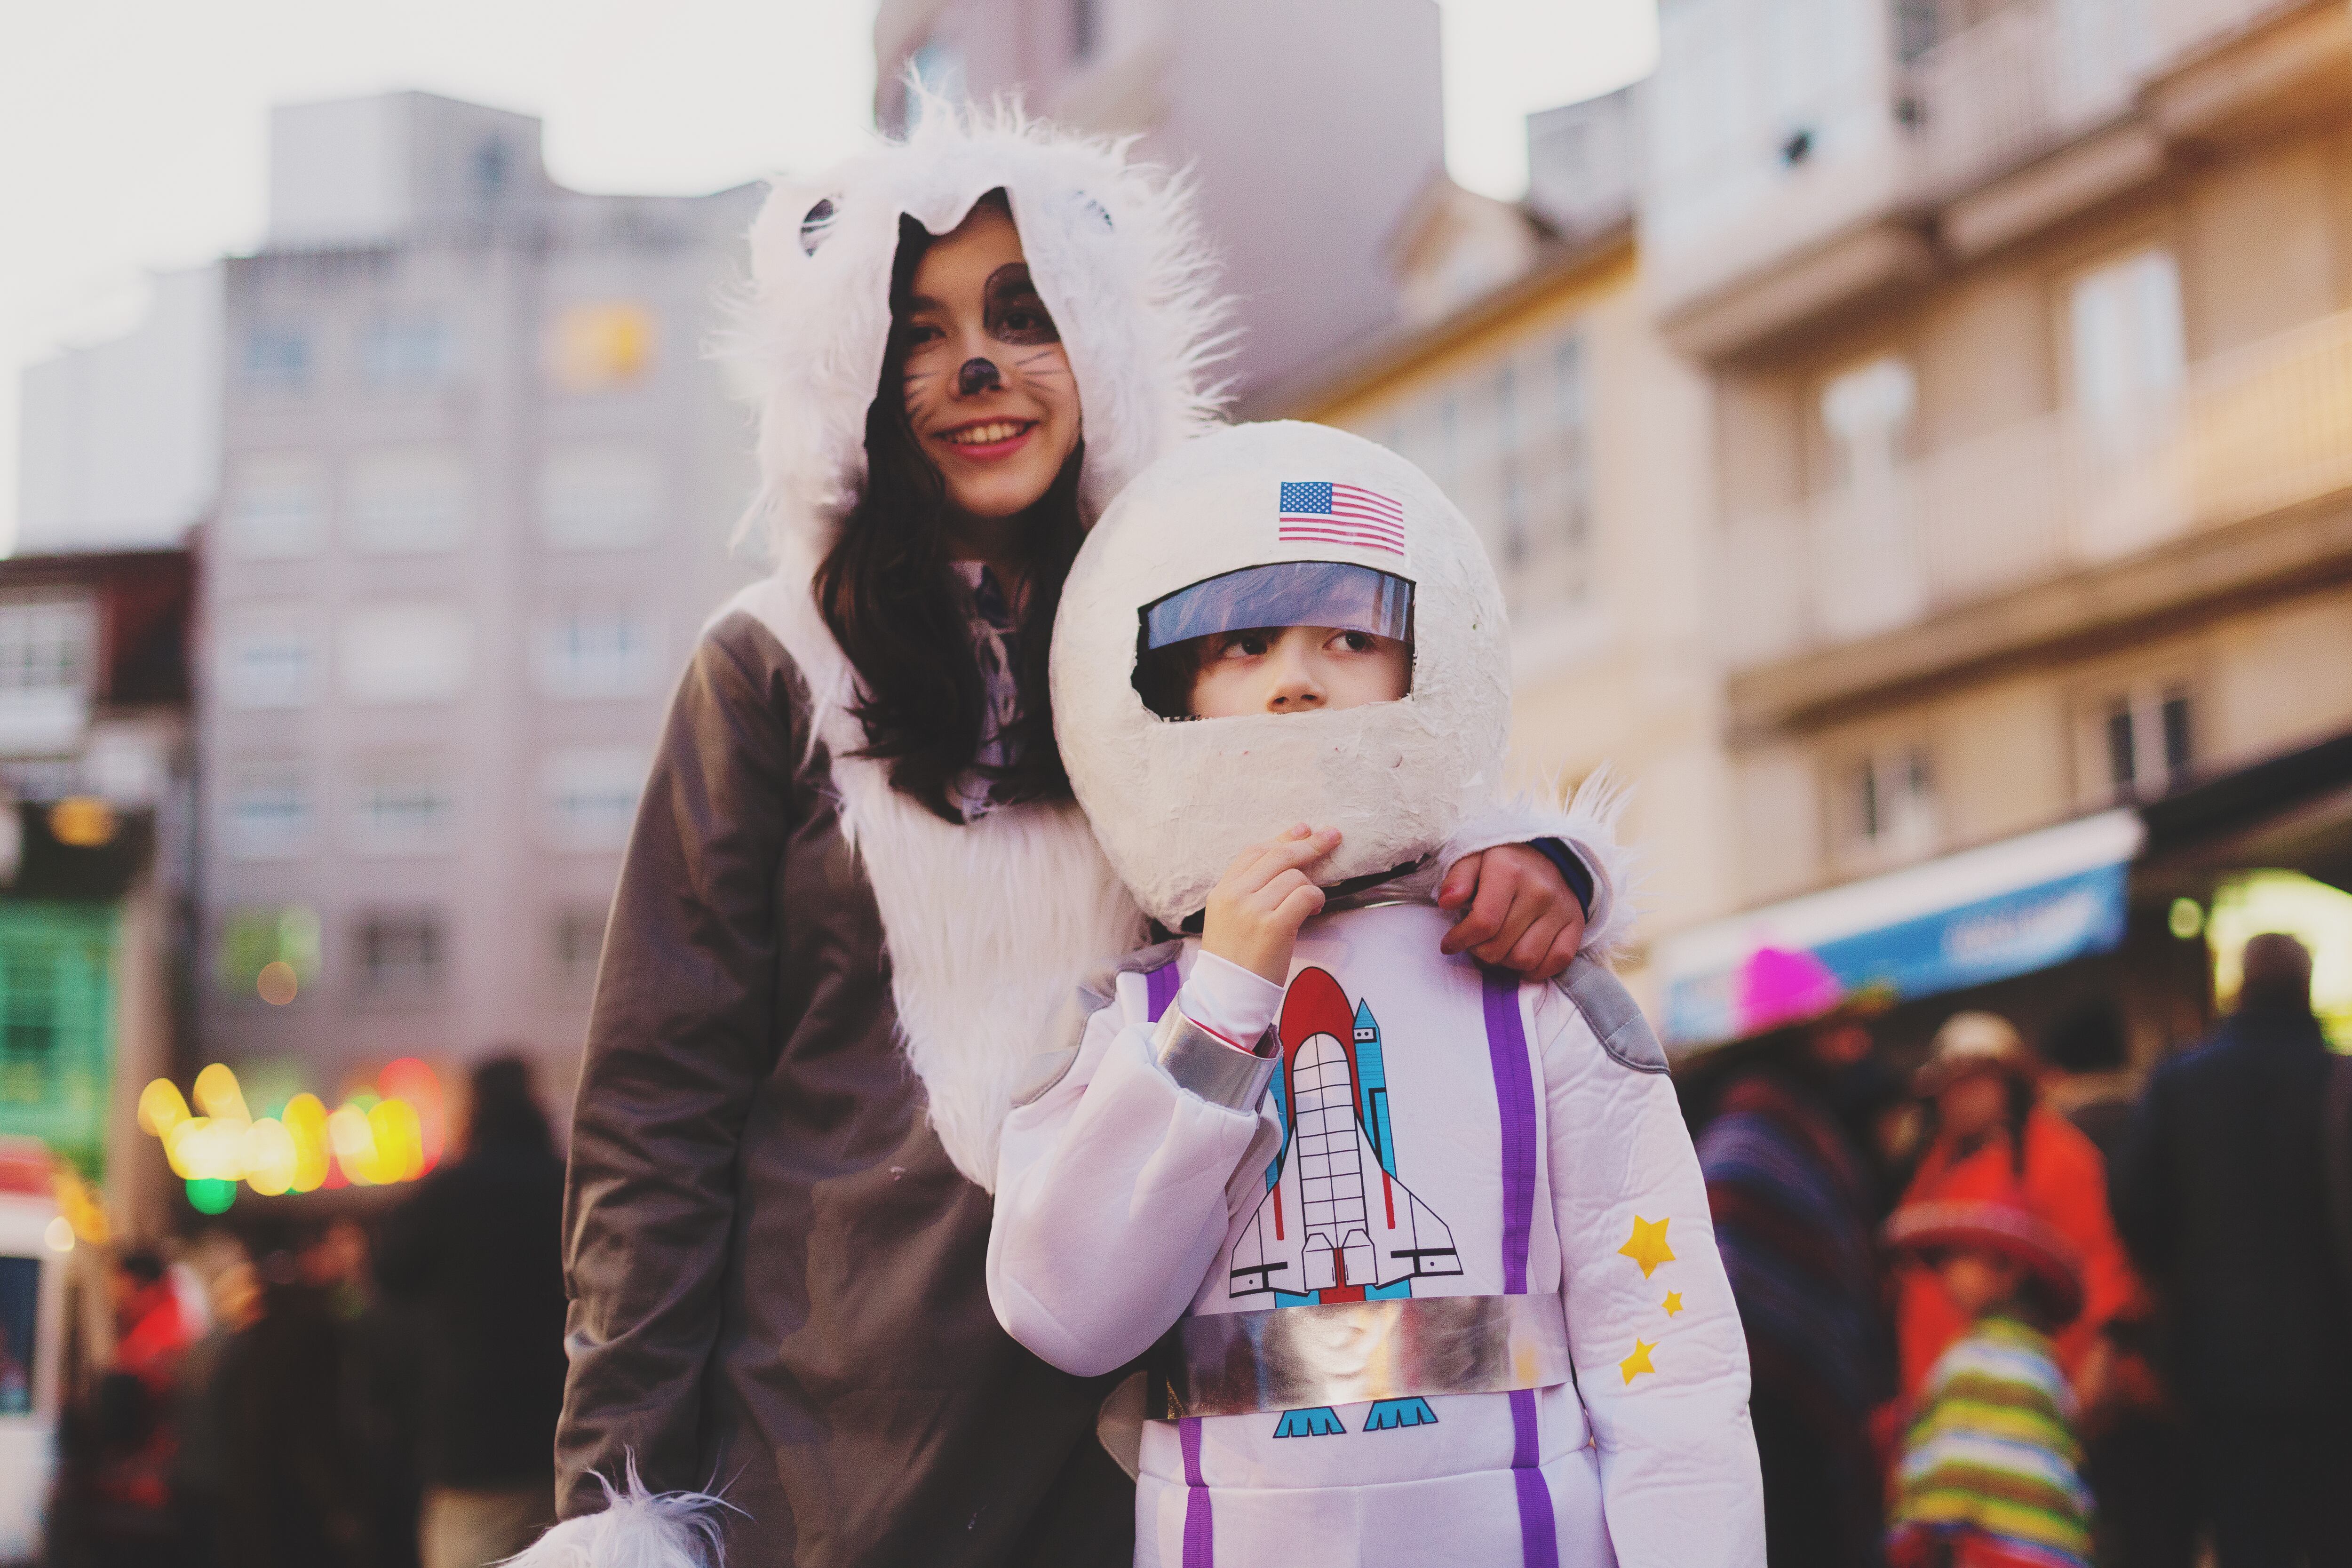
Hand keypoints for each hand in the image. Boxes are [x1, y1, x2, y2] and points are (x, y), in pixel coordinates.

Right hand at [1201, 825, 1338, 983]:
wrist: (1227, 995)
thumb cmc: (1235, 958)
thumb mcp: (1229, 917)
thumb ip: (1249, 890)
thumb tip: (1287, 861)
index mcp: (1222, 890)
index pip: (1254, 852)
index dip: (1282, 837)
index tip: (1303, 829)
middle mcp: (1235, 895)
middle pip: (1278, 856)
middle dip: (1309, 843)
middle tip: (1332, 836)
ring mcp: (1253, 910)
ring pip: (1294, 877)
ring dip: (1311, 885)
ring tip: (1312, 902)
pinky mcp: (1273, 927)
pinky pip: (1305, 895)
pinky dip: (1316, 898)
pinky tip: (1315, 909)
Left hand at [1436, 844, 1585, 979]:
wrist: (1549, 853)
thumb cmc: (1503, 862)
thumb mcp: (1473, 858)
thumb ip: (1457, 879)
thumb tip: (1447, 901)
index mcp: (1509, 871)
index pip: (1483, 923)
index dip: (1460, 940)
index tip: (1449, 944)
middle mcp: (1539, 890)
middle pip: (1500, 947)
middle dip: (1479, 951)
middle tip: (1475, 942)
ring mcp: (1560, 908)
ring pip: (1525, 960)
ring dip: (1504, 962)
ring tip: (1497, 947)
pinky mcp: (1576, 923)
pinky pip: (1557, 961)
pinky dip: (1537, 969)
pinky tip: (1521, 957)